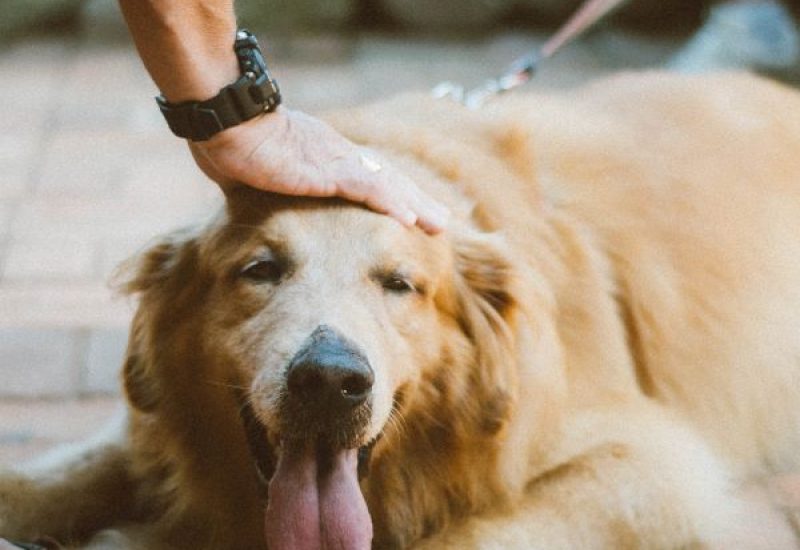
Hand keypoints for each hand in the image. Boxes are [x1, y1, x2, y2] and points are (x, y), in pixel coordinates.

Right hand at [189, 107, 448, 233]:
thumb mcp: (255, 173)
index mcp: (325, 158)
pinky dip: (389, 202)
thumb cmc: (230, 143)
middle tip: (441, 223)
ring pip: (386, 184)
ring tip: (438, 226)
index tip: (412, 212)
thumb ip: (264, 186)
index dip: (393, 195)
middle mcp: (338, 157)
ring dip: (414, 205)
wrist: (226, 121)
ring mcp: (335, 162)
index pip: (369, 178)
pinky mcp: (326, 171)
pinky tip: (408, 220)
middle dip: (416, 201)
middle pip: (388, 180)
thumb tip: (249, 199)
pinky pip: (366, 188)